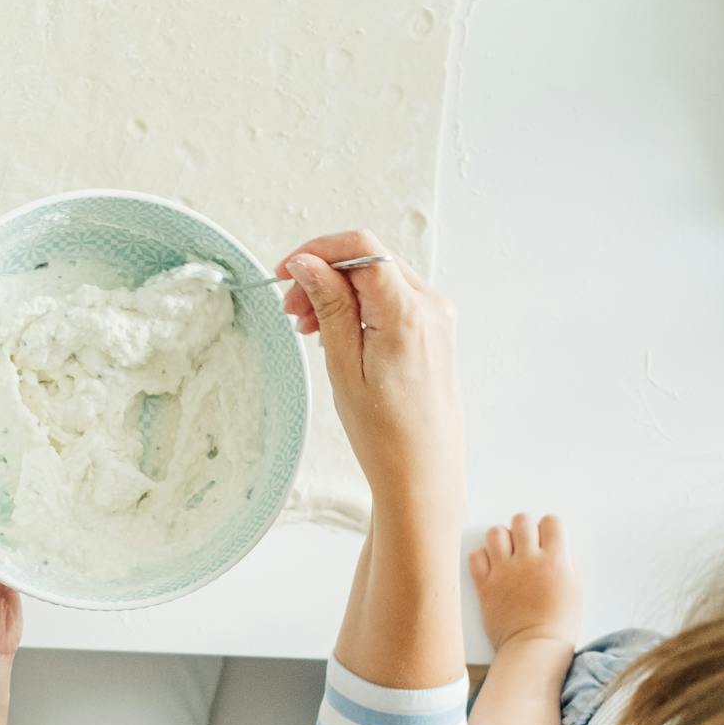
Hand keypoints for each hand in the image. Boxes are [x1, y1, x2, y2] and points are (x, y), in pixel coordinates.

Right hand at [279, 231, 462, 527]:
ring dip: (339, 291)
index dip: (317, 251)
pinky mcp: (435, 332)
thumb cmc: (384, 434)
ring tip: (309, 329)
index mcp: (408, 313)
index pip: (362, 249)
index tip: (286, 273)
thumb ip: (329, 306)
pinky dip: (360, 306)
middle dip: (324, 274)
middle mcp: (431, 306)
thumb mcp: (344, 366)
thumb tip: (308, 263)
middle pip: (369, 260)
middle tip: (291, 310)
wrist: (423, 475)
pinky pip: (393, 299)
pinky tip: (338, 335)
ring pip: (379, 278)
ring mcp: (437, 318)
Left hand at [472, 513, 581, 649]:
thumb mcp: (575, 590)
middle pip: (521, 520)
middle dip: (524, 528)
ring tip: (506, 552)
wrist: (534, 649)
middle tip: (525, 544)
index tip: (546, 538)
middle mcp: (529, 561)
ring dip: (501, 539)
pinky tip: (492, 567)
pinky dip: (482, 557)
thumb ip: (566, 564)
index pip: (551, 521)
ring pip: (496, 532)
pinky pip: (476, 556)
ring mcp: (504, 571)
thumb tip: (556, 549)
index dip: (548, 528)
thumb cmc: (558, 626)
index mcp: (555, 561)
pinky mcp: (485, 584)